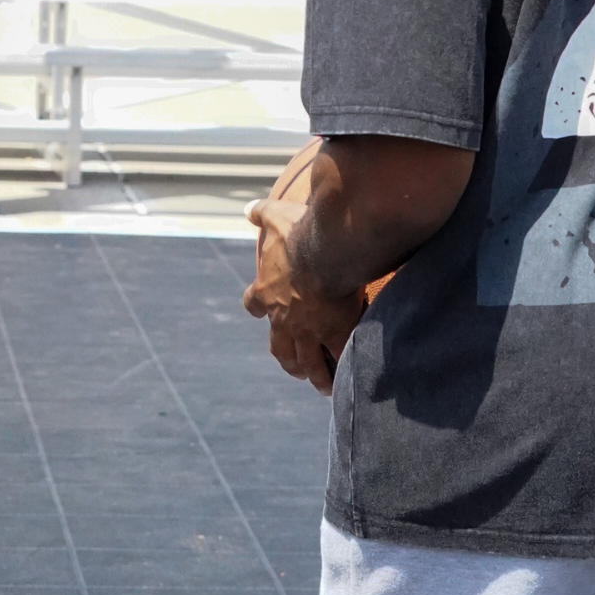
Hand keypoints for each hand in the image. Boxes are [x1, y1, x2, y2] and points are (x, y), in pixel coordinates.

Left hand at [243, 196, 366, 394]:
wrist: (325, 252)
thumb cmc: (299, 233)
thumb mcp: (275, 217)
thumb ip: (261, 213)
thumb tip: (246, 207)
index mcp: (266, 292)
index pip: (253, 304)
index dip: (257, 306)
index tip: (261, 309)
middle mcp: (283, 318)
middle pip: (279, 347)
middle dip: (287, 359)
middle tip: (295, 368)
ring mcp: (308, 330)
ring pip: (307, 362)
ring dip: (312, 375)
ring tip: (321, 387)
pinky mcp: (334, 334)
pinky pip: (338, 359)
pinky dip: (342, 371)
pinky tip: (348, 381)